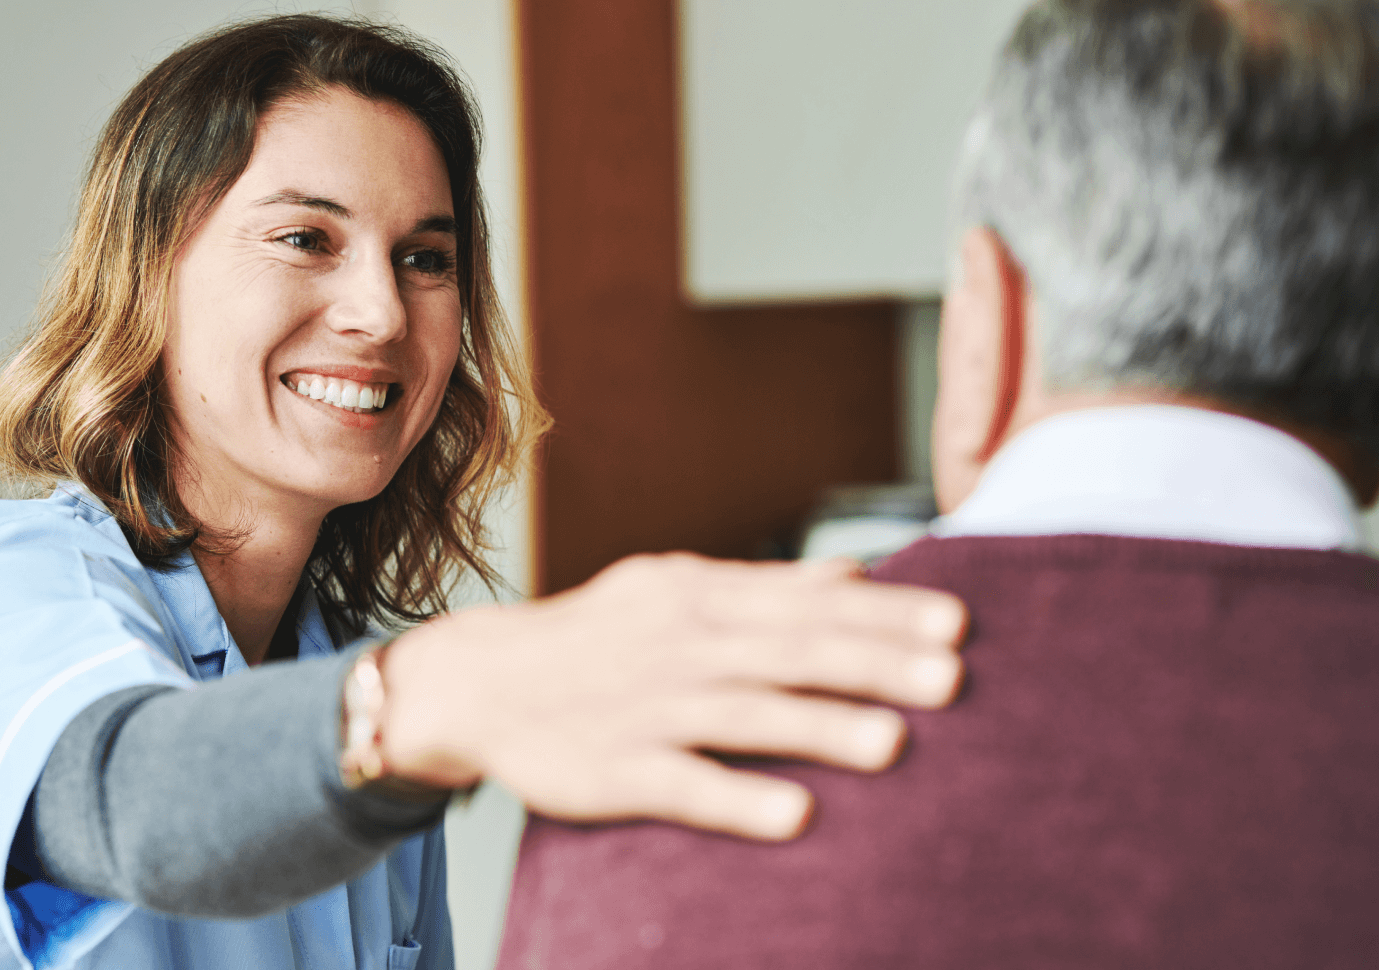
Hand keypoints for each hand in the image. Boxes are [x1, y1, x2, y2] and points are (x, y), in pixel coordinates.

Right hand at [377, 553, 966, 840]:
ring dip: (818, 726)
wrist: (479, 680)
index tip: (956, 624)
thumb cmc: (596, 635)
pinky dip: (736, 797)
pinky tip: (795, 815)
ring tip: (894, 743)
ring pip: (742, 714)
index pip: (803, 601)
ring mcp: (644, 708)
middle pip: (786, 651)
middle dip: (871, 662)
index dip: (882, 614)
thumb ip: (767, 585)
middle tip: (952, 677)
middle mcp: (676, 645)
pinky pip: (681, 783)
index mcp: (696, 595)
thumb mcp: (673, 588)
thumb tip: (859, 573)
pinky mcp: (612, 770)